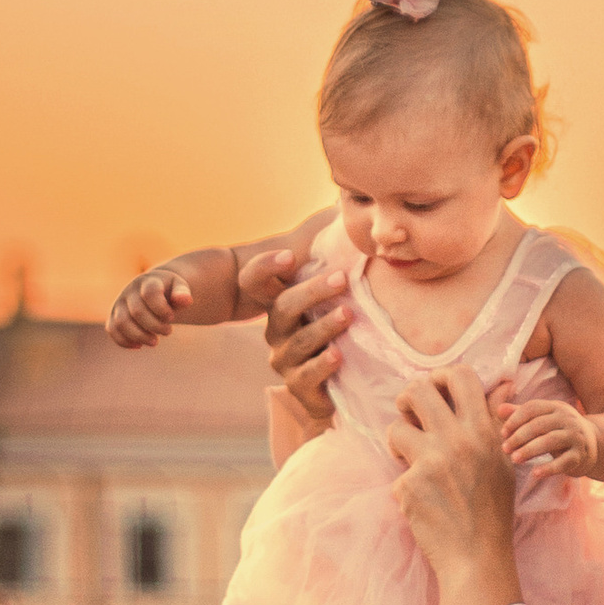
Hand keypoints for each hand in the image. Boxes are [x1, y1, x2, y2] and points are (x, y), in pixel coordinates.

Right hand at [109, 267, 194, 345]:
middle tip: (168, 331)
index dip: (161, 309)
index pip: (149, 293)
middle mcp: (130, 291)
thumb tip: (186, 301)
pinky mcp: (114, 316)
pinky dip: (124, 341)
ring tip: (155, 342)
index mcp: (148, 281)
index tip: (171, 318)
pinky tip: (139, 346)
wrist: (154, 290)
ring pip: (121, 322)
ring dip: (139, 336)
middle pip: (137, 311)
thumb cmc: (169, 291)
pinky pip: (112, 330)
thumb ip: (182, 293)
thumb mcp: (179, 288)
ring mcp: (120, 303)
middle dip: (154, 326)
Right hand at [251, 247, 348, 430]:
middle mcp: (276, 330)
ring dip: (324, 326)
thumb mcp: (334, 300)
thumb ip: (334, 267)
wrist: (341, 387)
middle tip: (342, 279)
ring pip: (299, 340)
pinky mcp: (297, 386)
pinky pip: (307, 374)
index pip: (256, 281)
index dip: (265, 267)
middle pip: (284, 306)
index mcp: (281, 304)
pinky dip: (323, 364)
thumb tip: (343, 217)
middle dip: (313, 291)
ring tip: (347, 315)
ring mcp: (284, 359)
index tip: (289, 256)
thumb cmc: (338, 333)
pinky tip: (339, 354)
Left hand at [386, 370, 520, 582]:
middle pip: (418, 389)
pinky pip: (396, 473)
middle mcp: (456, 440)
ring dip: (398, 442)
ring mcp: (430, 462)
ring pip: (395, 428)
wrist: (477, 557)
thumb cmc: (492, 510)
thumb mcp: (504, 460)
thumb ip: (495, 421)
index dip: (442, 377)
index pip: (460, 376)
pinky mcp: (408, 486)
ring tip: (409, 460)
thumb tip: (505, 382)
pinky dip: (405, 485)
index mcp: (483, 431)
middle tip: (410, 414)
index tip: (437, 392)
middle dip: (407, 398)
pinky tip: (421, 502)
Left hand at [494, 381, 598, 476]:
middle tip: (504, 449)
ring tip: (514, 459)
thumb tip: (499, 409)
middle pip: (539, 425)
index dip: (515, 419)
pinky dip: (549, 468)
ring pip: (550, 441)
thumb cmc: (559, 430)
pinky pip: (563, 462)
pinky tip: (534, 473)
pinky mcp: (579, 456)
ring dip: (530, 450)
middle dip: (519, 437)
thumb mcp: (543, 419)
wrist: (593, 444)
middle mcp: (567, 419)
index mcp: (556, 407)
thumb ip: (521, 414)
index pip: (532, 408)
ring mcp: (575, 437)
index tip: (503, 433)